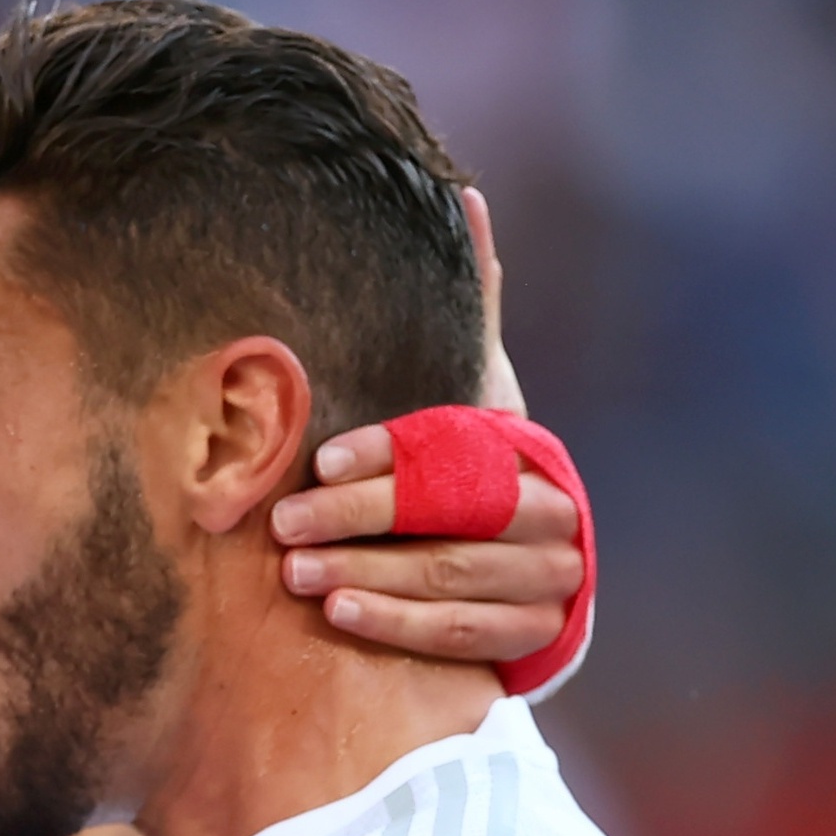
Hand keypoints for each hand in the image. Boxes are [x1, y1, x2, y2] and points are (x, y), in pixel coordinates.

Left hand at [272, 188, 579, 665]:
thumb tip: (466, 197)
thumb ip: (471, 316)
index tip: (320, 459)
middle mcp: (552, 511)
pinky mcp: (531, 638)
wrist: (533, 582)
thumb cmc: (483, 475)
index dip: (388, 452)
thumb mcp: (479, 399)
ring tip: (295, 572)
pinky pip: (459, 633)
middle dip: (360, 517)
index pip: (455, 444)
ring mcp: (549, 579)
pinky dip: (398, 622)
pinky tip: (340, 611)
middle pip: (449, 510)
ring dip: (367, 572)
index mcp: (531, 450)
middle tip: (283, 523)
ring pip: (450, 572)